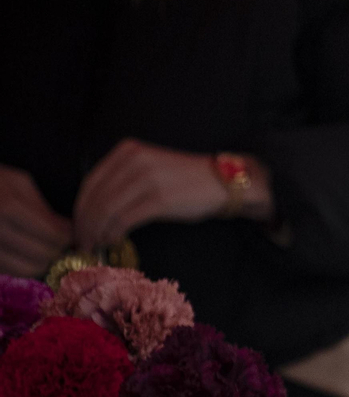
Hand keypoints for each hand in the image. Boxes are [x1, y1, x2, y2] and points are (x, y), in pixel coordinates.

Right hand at [0, 165, 72, 277]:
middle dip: (56, 253)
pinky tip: (24, 253)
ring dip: (40, 263)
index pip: (52, 236)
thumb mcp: (18, 183)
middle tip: (60, 246)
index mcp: (7, 208)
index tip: (72, 236)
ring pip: (23, 269)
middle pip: (40, 256)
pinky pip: (6, 270)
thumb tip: (68, 231)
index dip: (68, 239)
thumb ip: (43, 208)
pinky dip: (20, 266)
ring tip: (44, 251)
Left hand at [74, 140, 271, 247]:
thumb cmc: (184, 180)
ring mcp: (147, 179)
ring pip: (106, 211)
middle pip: (96, 199)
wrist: (222, 182)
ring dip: (96, 232)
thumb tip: (91, 211)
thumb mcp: (149, 167)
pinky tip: (112, 241)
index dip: (80, 210)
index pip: (90, 183)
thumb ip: (121, 180)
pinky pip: (124, 220)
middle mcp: (135, 160)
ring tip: (96, 245)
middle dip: (84, 225)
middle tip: (82, 243)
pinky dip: (112, 234)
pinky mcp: (159, 198)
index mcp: (128, 151)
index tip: (78, 228)